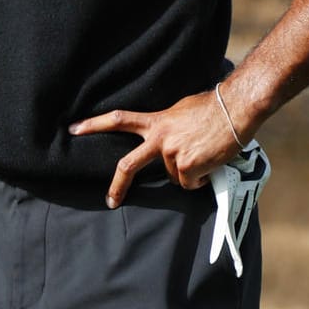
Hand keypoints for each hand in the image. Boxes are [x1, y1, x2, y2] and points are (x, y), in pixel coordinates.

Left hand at [69, 90, 244, 207]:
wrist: (235, 109)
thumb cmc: (211, 107)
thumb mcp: (179, 110)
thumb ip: (165, 124)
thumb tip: (161, 137)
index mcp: (155, 121)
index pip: (118, 120)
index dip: (93, 124)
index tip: (73, 130)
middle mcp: (159, 138)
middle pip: (128, 164)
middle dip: (118, 185)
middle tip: (110, 201)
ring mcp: (172, 154)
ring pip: (175, 177)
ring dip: (188, 172)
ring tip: (203, 153)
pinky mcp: (188, 167)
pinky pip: (190, 183)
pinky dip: (201, 179)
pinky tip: (210, 163)